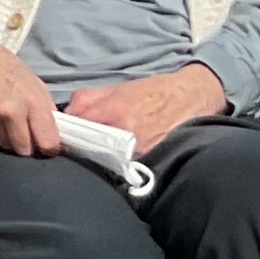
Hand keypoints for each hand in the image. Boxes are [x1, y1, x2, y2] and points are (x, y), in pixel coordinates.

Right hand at [0, 20, 59, 154]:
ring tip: (5, 119)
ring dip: (9, 138)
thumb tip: (54, 133)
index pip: (47, 143)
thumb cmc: (5, 66)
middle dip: (28, 145)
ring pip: (6, 146)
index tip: (47, 144)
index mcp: (31, 101)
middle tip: (25, 132)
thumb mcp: (35, 82)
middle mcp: (10, 113)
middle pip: (25, 151)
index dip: (49, 147)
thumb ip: (46, 109)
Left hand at [65, 64, 228, 156]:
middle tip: (84, 152)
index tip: (67, 139)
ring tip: (103, 161)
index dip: (70, 135)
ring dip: (103, 163)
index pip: (78, 129)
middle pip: (92, 150)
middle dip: (85, 151)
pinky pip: (130, 170)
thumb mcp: (118, 88)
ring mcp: (142, 150)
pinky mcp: (156, 161)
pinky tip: (121, 167)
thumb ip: (88, 99)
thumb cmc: (155, 91)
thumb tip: (66, 115)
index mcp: (113, 110)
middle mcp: (126, 131)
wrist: (193, 96)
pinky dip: (123, 170)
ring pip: (109, 163)